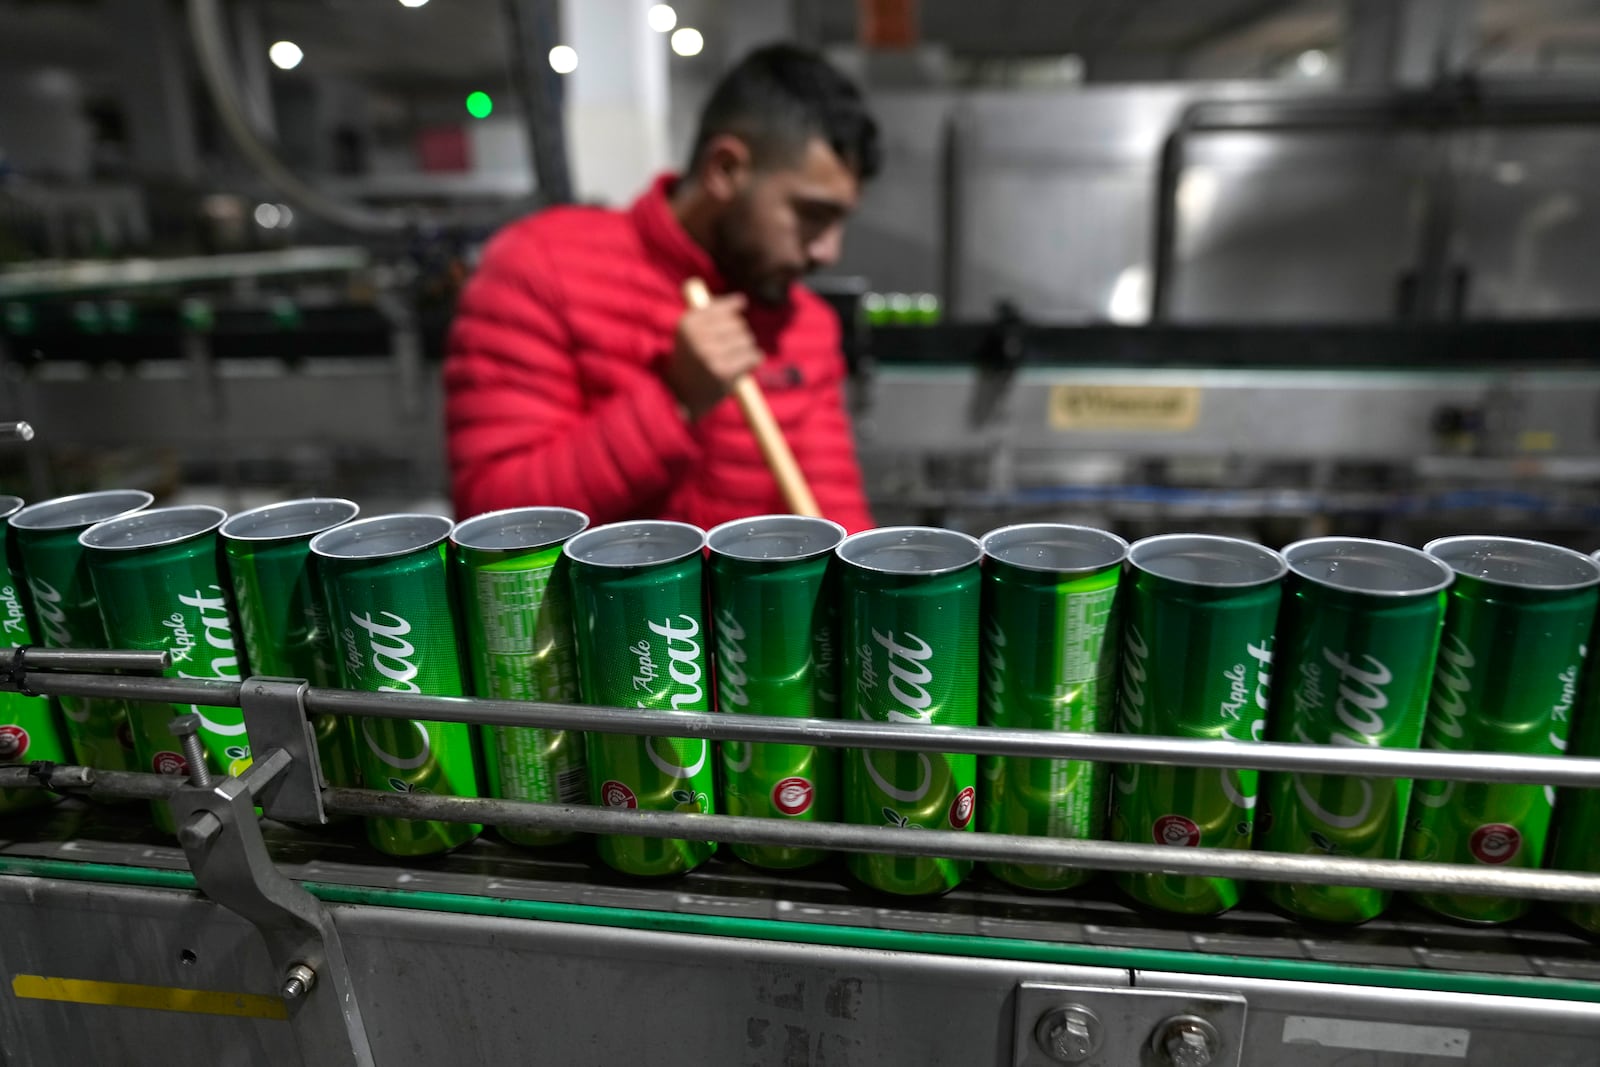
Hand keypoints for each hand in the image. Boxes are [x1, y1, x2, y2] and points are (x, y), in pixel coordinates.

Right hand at [665, 293, 761, 420]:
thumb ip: (713, 313)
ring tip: (732, 359)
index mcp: (689, 322)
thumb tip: (742, 300)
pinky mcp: (723, 371)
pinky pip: (753, 355)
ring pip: (747, 339)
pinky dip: (753, 360)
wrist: (680, 395)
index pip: (724, 309)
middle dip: (738, 336)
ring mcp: (710, 354)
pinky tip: (742, 366)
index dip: (733, 314)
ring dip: (745, 349)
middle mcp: (698, 336)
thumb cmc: (691, 359)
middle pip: (739, 324)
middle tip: (727, 350)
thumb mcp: (692, 332)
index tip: (733, 321)